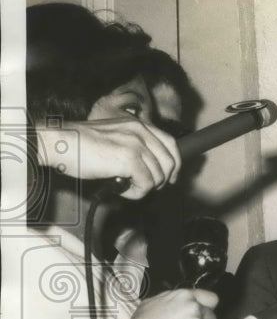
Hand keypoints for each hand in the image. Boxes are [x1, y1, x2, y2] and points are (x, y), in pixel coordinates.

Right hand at [36, 119, 181, 198]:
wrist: (60, 142)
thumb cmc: (79, 143)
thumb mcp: (114, 137)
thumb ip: (132, 146)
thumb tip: (147, 167)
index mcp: (138, 125)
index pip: (170, 143)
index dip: (174, 163)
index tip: (170, 177)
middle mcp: (141, 132)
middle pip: (169, 161)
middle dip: (163, 179)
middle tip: (147, 188)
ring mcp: (136, 145)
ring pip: (158, 175)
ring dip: (144, 187)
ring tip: (125, 187)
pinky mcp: (129, 159)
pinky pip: (146, 184)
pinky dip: (135, 193)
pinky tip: (119, 189)